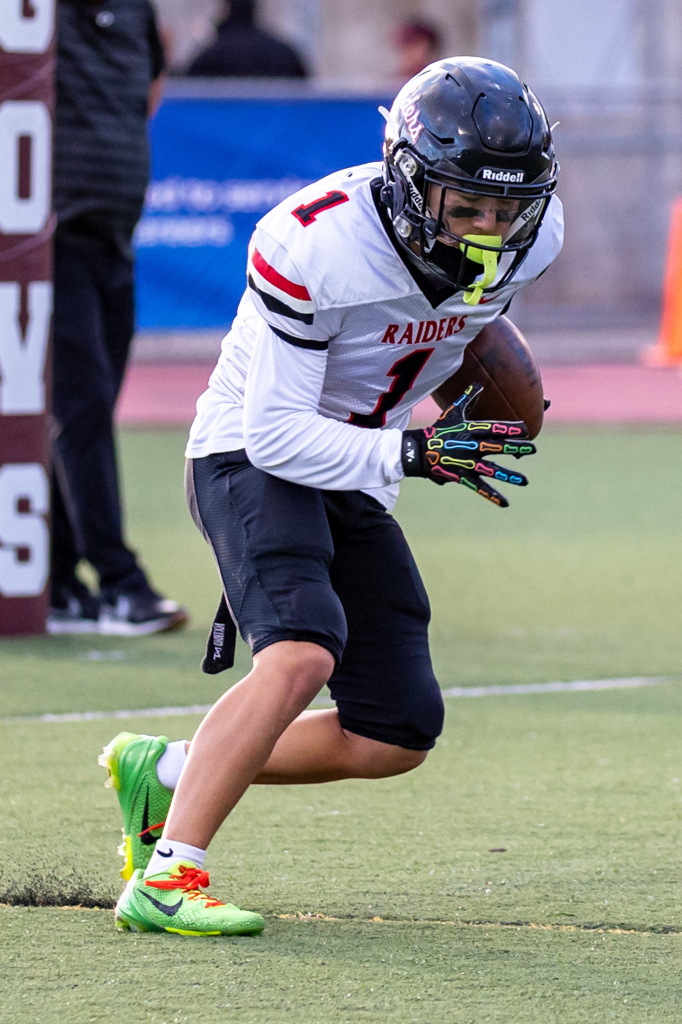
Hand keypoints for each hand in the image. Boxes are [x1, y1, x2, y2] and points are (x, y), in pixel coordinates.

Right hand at [401, 384, 535, 506]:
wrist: (417, 451)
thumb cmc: (437, 430)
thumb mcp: (452, 412)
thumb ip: (467, 399)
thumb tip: (478, 384)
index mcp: (469, 430)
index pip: (493, 428)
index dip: (509, 428)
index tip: (526, 428)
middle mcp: (470, 447)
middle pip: (496, 447)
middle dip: (515, 448)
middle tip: (533, 449)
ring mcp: (466, 463)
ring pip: (491, 470)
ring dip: (508, 475)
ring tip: (525, 481)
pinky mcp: (461, 476)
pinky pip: (479, 487)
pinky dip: (492, 495)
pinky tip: (505, 503)